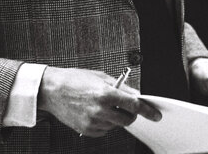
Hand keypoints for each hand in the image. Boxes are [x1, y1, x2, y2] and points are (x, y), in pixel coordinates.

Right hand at [37, 66, 160, 136]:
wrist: (52, 90)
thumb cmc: (74, 80)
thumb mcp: (101, 77)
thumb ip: (121, 87)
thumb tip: (137, 95)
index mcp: (106, 93)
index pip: (134, 105)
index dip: (148, 111)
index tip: (155, 115)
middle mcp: (100, 110)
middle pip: (128, 119)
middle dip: (130, 114)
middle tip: (124, 106)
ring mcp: (93, 122)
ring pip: (116, 125)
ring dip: (116, 118)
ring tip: (103, 105)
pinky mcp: (87, 130)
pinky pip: (105, 130)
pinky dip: (105, 123)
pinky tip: (96, 112)